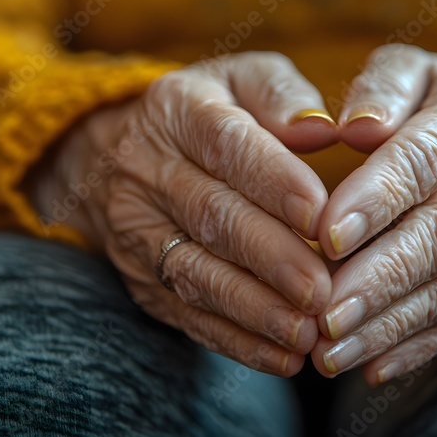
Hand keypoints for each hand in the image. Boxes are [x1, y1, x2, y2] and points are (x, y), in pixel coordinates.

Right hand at [27, 52, 337, 375]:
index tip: (319, 213)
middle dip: (272, 258)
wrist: (112, 153)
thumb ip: (283, 95)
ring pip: (196, 273)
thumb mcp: (242, 80)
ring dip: (255, 309)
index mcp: (180, 109)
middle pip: (212, 216)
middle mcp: (148, 168)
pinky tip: (283, 357)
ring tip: (308, 332)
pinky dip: (237, 341)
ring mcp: (137, 229)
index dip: (274, 181)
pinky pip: (187, 315)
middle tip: (324, 290)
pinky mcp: (142, 279)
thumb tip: (322, 128)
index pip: (227, 144)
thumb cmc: (212, 113)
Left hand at [311, 45, 436, 384]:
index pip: (425, 156)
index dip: (377, 197)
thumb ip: (383, 86)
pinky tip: (372, 367)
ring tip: (333, 349)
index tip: (327, 233)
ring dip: (391, 323)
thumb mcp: (415, 71)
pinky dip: (417, 345)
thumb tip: (355, 124)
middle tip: (324, 311)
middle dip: (380, 277)